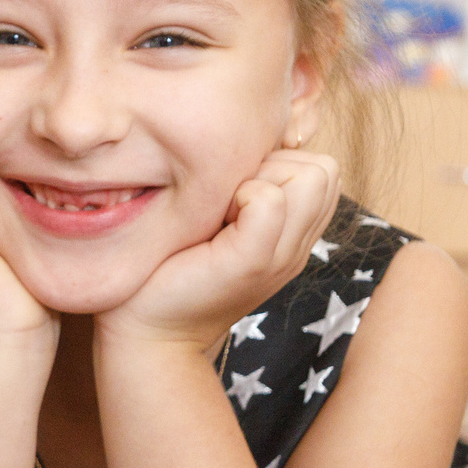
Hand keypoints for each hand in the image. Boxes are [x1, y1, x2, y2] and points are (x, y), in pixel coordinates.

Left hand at [99, 148, 340, 352]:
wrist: (144, 333)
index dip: (278, 163)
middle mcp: (298, 246)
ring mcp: (282, 256)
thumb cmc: (168, 267)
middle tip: (225, 202)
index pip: (323, 166)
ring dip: (258, 178)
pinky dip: (238, 196)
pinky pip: (269, 199)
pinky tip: (211, 224)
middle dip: (273, 166)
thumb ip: (244, 183)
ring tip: (220, 212)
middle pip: (323, 166)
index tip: (232, 194)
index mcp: (293, 234)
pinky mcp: (252, 261)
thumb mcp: (216, 217)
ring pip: (307, 175)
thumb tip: (255, 134)